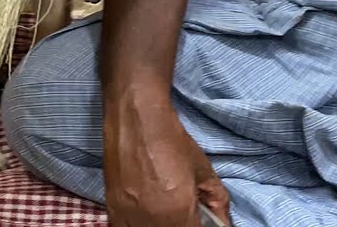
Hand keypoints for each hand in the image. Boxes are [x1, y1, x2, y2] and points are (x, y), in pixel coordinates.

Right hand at [103, 97, 230, 226]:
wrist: (137, 120)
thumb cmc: (172, 142)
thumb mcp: (204, 172)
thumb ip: (218, 204)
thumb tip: (224, 224)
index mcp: (180, 212)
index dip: (196, 226)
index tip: (196, 219)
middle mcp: (153, 220)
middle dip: (180, 225)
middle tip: (183, 214)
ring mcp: (128, 217)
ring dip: (159, 225)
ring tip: (165, 212)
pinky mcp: (112, 210)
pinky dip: (138, 225)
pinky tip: (145, 214)